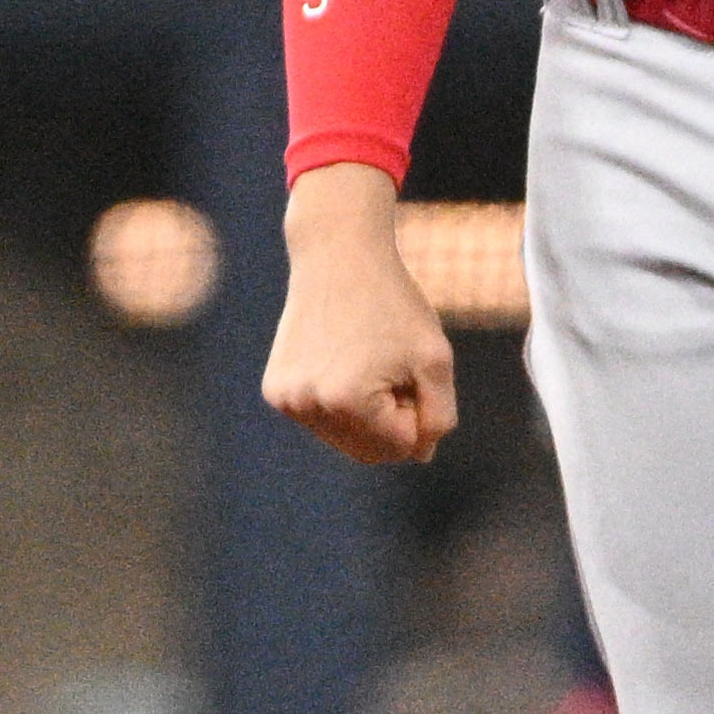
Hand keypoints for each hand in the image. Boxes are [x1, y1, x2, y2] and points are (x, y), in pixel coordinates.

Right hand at [263, 166, 461, 463]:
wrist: (337, 257)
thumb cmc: (393, 305)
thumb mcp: (435, 360)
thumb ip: (438, 416)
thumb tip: (418, 456)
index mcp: (348, 400)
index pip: (402, 446)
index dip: (419, 413)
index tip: (412, 372)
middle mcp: (308, 405)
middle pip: (369, 451)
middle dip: (393, 422)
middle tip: (394, 371)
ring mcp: (286, 400)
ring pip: (344, 440)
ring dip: (368, 416)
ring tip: (368, 363)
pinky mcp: (275, 391)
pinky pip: (322, 420)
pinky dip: (341, 404)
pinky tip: (343, 362)